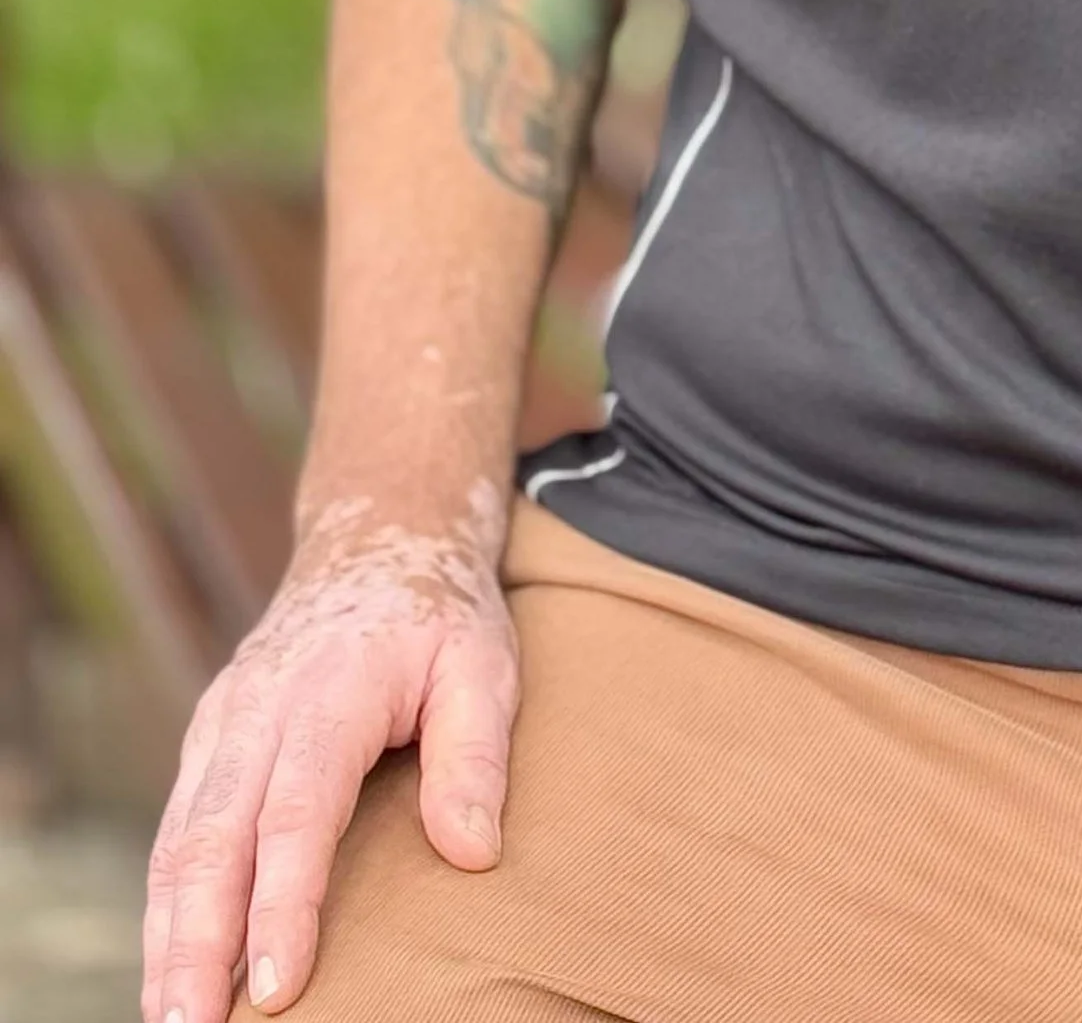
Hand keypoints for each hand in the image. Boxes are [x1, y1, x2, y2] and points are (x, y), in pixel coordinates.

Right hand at [142, 487, 518, 1022]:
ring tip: (169, 1020)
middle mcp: (257, 708)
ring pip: (180, 842)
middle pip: (214, 840)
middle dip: (196, 945)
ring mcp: (222, 722)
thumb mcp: (483, 664)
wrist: (377, 538)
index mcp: (328, 692)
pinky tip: (171, 966)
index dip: (283, 906)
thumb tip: (472, 852)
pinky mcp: (208, 740)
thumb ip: (475, 755)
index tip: (279, 988)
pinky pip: (177, 830)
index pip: (296, 814)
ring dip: (167, 936)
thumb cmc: (441, 614)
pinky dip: (166, 903)